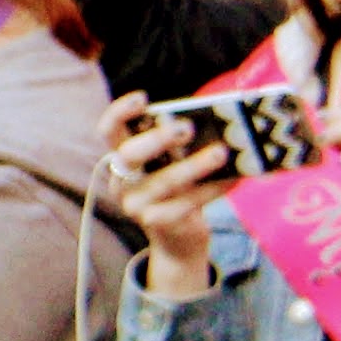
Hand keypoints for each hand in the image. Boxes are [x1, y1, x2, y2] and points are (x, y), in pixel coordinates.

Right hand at [99, 96, 231, 295]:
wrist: (178, 242)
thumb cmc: (178, 193)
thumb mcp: (170, 167)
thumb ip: (178, 149)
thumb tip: (213, 125)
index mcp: (121, 160)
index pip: (108, 131)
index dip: (120, 112)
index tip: (144, 98)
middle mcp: (121, 181)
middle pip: (129, 154)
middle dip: (158, 138)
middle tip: (187, 127)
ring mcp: (136, 204)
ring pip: (164, 181)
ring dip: (195, 164)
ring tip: (222, 152)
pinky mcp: (158, 223)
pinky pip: (187, 203)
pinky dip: (212, 188)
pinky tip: (232, 178)